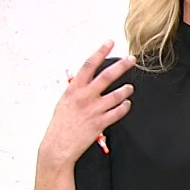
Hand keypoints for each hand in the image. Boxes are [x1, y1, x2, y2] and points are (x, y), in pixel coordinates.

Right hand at [39, 40, 136, 166]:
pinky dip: (125, 107)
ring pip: (117, 95)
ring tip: (130, 87)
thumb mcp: (64, 102)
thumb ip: (77, 90)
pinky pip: (118, 112)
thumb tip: (86, 81)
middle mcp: (85, 97)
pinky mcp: (100, 123)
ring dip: (126, 90)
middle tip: (131, 60)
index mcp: (74, 89)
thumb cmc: (60, 125)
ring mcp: (94, 110)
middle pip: (107, 76)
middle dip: (122, 66)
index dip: (100, 51)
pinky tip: (127, 104)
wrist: (58, 147)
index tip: (109, 43)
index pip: (89, 64)